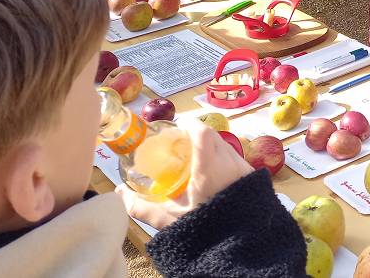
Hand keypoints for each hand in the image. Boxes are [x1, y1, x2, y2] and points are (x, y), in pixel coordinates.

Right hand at [118, 120, 252, 230]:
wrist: (237, 243)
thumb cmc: (201, 228)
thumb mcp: (168, 219)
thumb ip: (141, 206)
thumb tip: (119, 193)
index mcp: (210, 167)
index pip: (202, 133)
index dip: (189, 126)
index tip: (176, 130)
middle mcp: (230, 162)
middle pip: (212, 136)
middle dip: (195, 136)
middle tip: (179, 144)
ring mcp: (243, 167)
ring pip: (224, 146)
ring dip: (209, 147)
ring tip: (192, 158)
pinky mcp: (250, 175)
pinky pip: (233, 157)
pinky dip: (220, 158)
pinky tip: (209, 172)